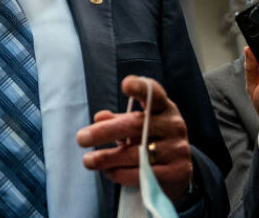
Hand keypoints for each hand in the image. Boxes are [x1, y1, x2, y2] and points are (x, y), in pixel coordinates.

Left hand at [77, 76, 192, 200]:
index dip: (140, 87)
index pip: (153, 93)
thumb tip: (99, 117)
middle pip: (136, 125)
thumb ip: (117, 120)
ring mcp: (178, 148)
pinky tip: (109, 172)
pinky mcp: (178, 171)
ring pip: (137, 154)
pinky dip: (122, 174)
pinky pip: (144, 174)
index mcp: (163, 107)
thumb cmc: (150, 139)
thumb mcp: (135, 126)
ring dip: (108, 158)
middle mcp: (173, 125)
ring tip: (89, 161)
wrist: (177, 170)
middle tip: (81, 139)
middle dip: (105, 132)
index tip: (126, 84)